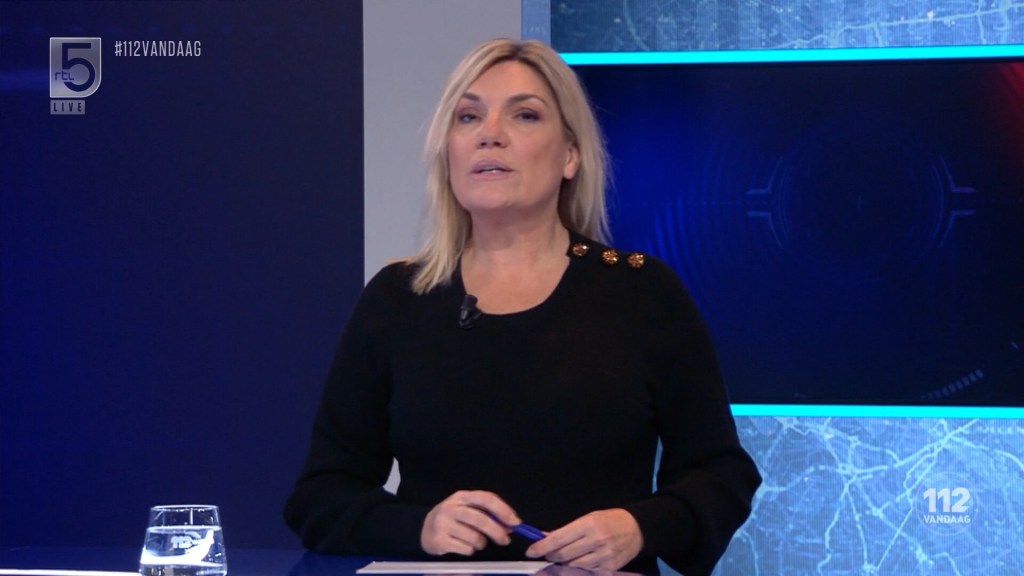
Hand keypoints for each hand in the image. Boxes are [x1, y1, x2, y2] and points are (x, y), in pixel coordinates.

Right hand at [421, 490, 522, 555]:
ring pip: (474, 537)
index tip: (515, 522)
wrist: (424, 529)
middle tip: (505, 540)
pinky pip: (465, 548)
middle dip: (497, 531)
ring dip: (481, 543)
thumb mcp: (468, 509)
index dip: (503, 510)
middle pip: (480, 519)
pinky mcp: (439, 540)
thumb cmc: (453, 519)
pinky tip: (464, 547)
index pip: (486, 498)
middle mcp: (451, 507)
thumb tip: (510, 525)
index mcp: (462, 496)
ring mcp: (443, 523)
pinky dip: (470, 550)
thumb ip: (488, 514)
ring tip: (476, 542)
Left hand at [525, 509, 641, 570]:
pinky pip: (586, 571)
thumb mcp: (588, 518)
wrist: (637, 529)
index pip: (558, 539)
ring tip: (565, 556)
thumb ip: (567, 530)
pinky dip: (578, 568)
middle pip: (563, 555)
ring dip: (564, 563)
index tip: (531, 551)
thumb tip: (546, 537)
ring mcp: (602, 557)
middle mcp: (595, 541)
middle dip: (551, 555)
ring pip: (572, 566)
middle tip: (547, 553)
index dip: (541, 547)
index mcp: (588, 525)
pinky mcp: (608, 568)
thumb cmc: (610, 520)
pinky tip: (579, 561)